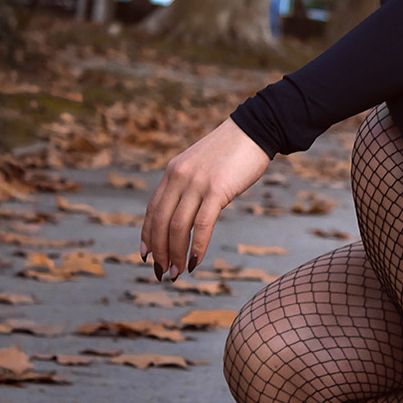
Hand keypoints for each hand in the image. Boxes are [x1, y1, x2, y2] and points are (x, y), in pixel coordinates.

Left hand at [140, 118, 269, 279]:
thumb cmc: (233, 151)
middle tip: (162, 273)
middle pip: (162, 222)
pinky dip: (196, 246)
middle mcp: (179, 177)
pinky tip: (195, 261)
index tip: (147, 255)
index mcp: (173, 172)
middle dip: (160, 251)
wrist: (255, 130)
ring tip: (177, 273)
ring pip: (178, 226)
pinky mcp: (218, 189)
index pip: (153, 210)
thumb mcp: (202, 166)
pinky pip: (202, 224)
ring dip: (176, 254)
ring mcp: (197, 183)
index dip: (148, 235)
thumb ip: (190, 185)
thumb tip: (188, 213)